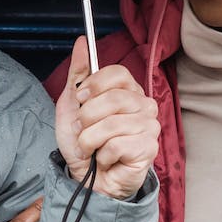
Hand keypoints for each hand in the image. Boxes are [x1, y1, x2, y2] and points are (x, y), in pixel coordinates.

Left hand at [55, 36, 159, 199]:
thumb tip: (82, 42)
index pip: (118, 74)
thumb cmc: (83, 145)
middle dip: (88, 117)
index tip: (81, 99)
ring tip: (91, 149)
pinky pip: (117, 145)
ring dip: (90, 140)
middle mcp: (144, 105)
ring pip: (112, 124)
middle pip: (114, 98)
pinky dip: (101, 155)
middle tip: (83, 130)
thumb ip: (77, 75)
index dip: (94, 85)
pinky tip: (105, 160)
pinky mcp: (148, 149)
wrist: (86, 180)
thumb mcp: (72, 107)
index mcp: (128, 91)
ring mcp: (149, 127)